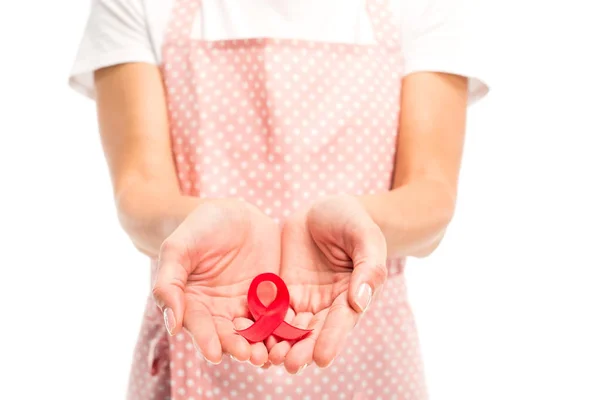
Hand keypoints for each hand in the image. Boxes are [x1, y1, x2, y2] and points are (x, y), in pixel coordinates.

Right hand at [152, 199, 279, 365]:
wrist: (233, 213)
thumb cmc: (199, 228)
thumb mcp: (178, 249)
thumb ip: (169, 284)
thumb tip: (173, 325)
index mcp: (194, 305)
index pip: (200, 327)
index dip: (206, 341)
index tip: (214, 355)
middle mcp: (220, 312)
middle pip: (230, 336)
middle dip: (239, 348)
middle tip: (249, 356)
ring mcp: (247, 306)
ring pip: (256, 333)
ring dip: (263, 345)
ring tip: (270, 354)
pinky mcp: (272, 298)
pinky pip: (279, 316)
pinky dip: (284, 328)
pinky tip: (291, 335)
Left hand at [268, 194, 387, 372]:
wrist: (324, 209)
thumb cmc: (353, 220)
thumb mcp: (365, 237)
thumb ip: (368, 268)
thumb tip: (361, 301)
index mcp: (351, 295)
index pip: (341, 322)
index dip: (332, 340)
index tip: (322, 358)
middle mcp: (326, 304)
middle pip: (313, 332)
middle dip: (301, 349)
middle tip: (289, 365)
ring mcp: (302, 298)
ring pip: (289, 327)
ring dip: (278, 343)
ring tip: (265, 358)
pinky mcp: (280, 289)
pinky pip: (268, 309)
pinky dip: (259, 323)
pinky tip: (245, 333)